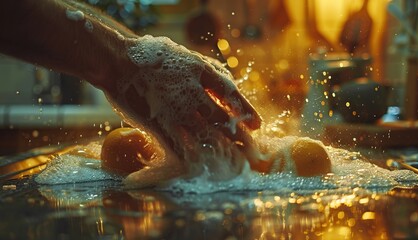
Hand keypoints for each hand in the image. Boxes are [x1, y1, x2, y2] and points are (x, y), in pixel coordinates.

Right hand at [104, 35, 261, 179]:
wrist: (119, 62)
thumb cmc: (154, 58)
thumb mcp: (188, 56)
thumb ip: (210, 70)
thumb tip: (231, 86)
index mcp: (200, 71)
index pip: (231, 94)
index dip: (246, 111)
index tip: (257, 125)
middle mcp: (191, 91)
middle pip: (222, 119)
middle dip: (239, 137)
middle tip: (251, 150)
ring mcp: (175, 109)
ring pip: (205, 135)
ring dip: (221, 151)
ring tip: (234, 162)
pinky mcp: (160, 124)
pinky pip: (180, 146)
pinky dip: (194, 158)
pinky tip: (204, 166)